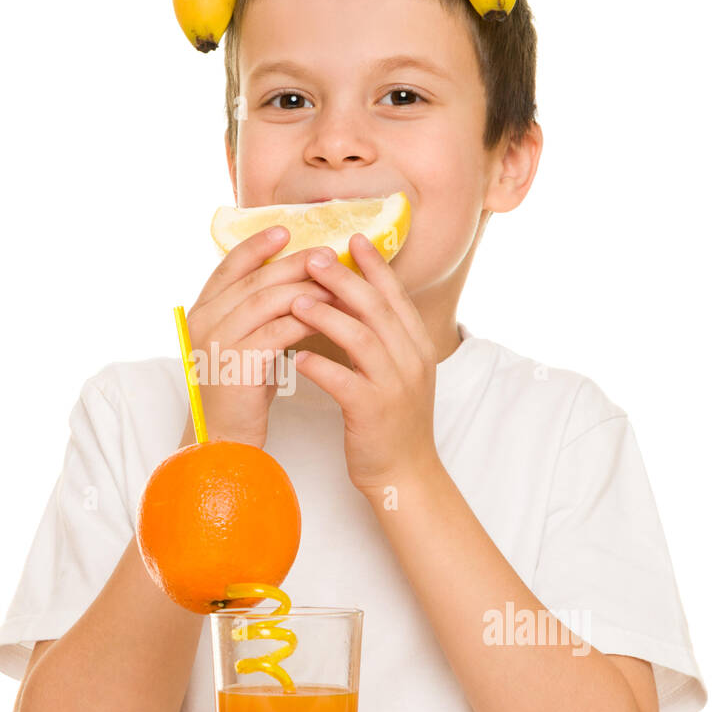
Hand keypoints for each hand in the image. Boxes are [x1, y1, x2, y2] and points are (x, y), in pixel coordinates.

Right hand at [182, 226, 336, 447]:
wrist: (224, 440)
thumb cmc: (239, 393)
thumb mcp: (242, 344)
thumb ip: (255, 313)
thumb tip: (292, 281)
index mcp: (202, 312)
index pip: (228, 266)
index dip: (256, 246)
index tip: (285, 230)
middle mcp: (204, 322)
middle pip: (255, 280)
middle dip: (294, 264)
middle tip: (328, 254)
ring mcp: (219, 342)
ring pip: (268, 301)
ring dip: (306, 289)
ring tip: (337, 283)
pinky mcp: (238, 364)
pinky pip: (279, 331)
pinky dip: (307, 320)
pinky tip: (331, 316)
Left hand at [289, 232, 440, 495]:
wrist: (405, 474)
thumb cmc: (389, 420)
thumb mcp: (395, 372)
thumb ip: (383, 337)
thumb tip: (355, 300)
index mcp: (416, 345)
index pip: (395, 295)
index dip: (374, 265)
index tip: (351, 238)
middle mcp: (411, 359)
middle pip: (376, 307)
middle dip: (344, 278)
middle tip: (313, 258)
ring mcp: (395, 386)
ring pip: (361, 338)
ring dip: (326, 316)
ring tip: (295, 301)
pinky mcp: (374, 412)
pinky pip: (344, 382)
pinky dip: (319, 367)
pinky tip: (295, 359)